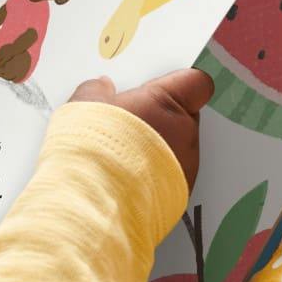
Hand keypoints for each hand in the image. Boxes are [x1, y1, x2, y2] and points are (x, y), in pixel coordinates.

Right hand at [69, 69, 210, 190]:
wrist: (94, 199)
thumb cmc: (94, 144)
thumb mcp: (84, 104)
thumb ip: (97, 90)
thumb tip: (101, 86)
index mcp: (166, 102)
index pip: (196, 82)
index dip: (182, 83)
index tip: (163, 86)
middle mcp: (184, 133)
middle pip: (184, 117)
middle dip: (161, 118)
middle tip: (129, 123)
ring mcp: (185, 167)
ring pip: (178, 150)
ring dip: (158, 151)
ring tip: (122, 157)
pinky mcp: (178, 196)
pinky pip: (171, 179)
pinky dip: (154, 178)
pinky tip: (126, 180)